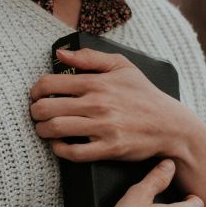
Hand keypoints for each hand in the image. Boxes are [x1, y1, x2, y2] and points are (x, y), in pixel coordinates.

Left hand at [29, 47, 194, 162]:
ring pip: (56, 129)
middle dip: (34, 112)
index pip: (49, 83)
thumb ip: (89, 58)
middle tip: (36, 115)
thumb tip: (60, 54)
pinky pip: (74, 153)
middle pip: (46, 108)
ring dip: (42, 131)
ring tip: (44, 129)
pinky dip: (59, 150)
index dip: (35, 91)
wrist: (171, 125)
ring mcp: (103, 127)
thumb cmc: (144, 95)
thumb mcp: (122, 66)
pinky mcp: (109, 148)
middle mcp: (97, 104)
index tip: (35, 96)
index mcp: (97, 82)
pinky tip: (59, 145)